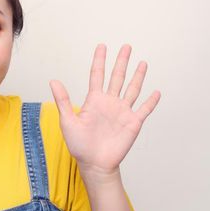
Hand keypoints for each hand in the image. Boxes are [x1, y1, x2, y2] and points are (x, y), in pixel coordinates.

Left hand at [49, 44, 159, 175]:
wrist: (94, 163)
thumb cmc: (79, 145)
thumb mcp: (68, 121)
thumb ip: (63, 100)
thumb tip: (53, 81)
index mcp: (94, 100)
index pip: (97, 75)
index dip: (100, 60)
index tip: (102, 46)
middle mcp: (110, 103)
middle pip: (117, 77)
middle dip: (122, 62)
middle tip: (126, 46)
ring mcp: (122, 112)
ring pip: (132, 89)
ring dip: (138, 76)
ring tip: (142, 63)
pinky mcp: (133, 123)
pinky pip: (144, 109)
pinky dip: (151, 101)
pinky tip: (156, 92)